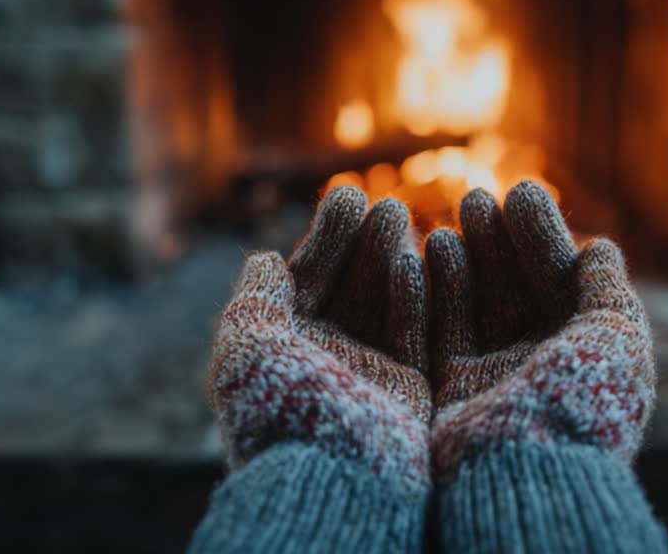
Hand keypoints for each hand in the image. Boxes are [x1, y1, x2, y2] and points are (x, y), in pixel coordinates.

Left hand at [207, 187, 430, 491]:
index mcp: (282, 347)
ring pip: (383, 301)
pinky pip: (416, 331)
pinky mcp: (407, 388)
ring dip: (390, 256)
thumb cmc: (279, 409)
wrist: (328, 473)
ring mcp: (367, 371)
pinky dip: (416, 294)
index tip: (347, 195)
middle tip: (384, 202)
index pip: (306, 279)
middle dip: (364, 242)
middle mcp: (325, 356)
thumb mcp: (247, 348)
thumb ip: (255, 298)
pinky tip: (420, 258)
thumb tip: (263, 257)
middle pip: (348, 285)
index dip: (326, 237)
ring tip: (401, 214)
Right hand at [426, 181, 655, 477]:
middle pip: (516, 288)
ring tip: (454, 215)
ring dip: (466, 257)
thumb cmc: (581, 398)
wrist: (529, 469)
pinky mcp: (453, 391)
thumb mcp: (614, 336)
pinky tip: (428, 249)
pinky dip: (434, 290)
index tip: (519, 191)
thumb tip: (601, 246)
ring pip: (477, 304)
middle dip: (499, 240)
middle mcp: (540, 362)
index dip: (542, 235)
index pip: (562, 280)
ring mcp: (495, 377)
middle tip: (478, 196)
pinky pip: (440, 331)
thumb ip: (606, 288)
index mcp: (584, 350)